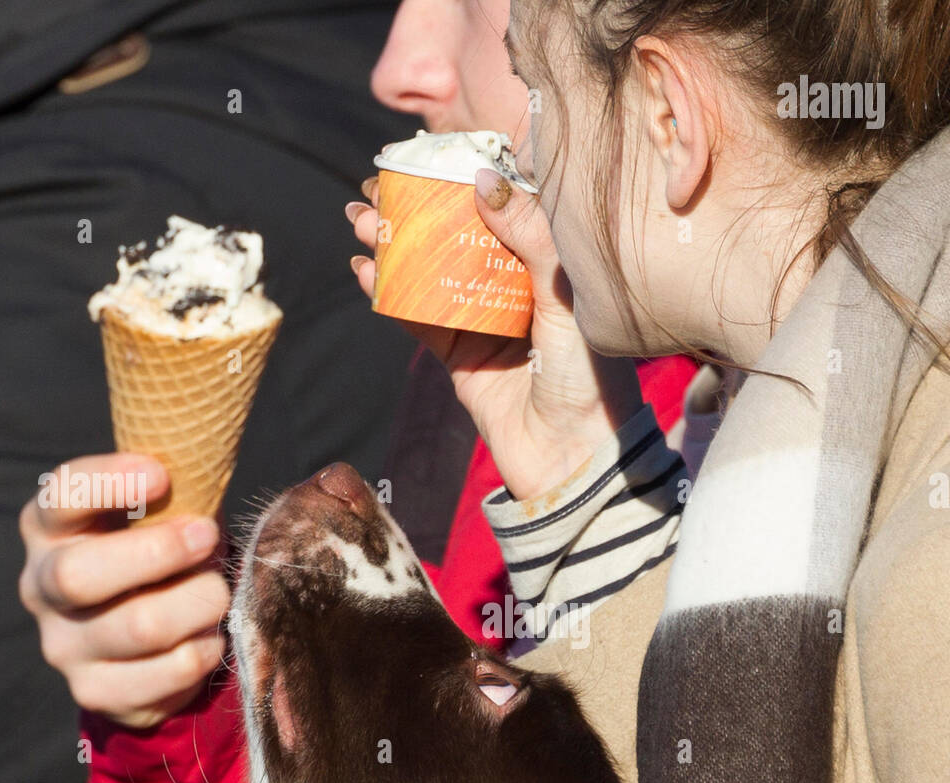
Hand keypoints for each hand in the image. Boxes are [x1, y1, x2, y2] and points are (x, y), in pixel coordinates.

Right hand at [18, 455, 230, 729]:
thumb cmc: (163, 558)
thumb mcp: (165, 516)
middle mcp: (42, 586)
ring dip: (197, 604)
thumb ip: (184, 491)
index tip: (161, 474)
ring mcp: (63, 645)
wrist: (151, 646)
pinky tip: (209, 638)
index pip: (62, 496)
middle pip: (81, 575)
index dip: (108, 483)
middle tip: (207, 537)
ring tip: (218, 594)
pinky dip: (203, 651)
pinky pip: (166, 672)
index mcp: (49, 528)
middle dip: (157, 552)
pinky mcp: (96, 691)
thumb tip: (259, 467)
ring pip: (139, 627)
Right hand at [347, 173, 642, 500]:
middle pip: (455, 236)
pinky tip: (365, 272)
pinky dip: (389, 295)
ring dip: (391, 247)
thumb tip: (483, 180)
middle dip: (412, 211)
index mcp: (548, 266)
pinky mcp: (459, 357)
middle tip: (373, 189)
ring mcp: (482, 321)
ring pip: (429, 272)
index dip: (459, 181)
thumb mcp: (566, 297)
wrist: (572, 458)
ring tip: (360, 224)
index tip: (423, 157)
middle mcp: (514, 287)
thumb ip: (530, 236)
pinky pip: (417, 319)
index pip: (499, 209)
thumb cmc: (589, 378)